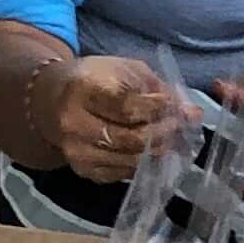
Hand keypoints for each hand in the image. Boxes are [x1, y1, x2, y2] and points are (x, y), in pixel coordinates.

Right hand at [35, 55, 177, 184]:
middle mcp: (73, 123)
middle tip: (182, 127)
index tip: (178, 107)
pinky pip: (122, 173)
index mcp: (82, 89)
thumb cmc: (95, 79)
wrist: (51, 101)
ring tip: (175, 140)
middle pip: (130, 138)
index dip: (156, 109)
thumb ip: (157, 87)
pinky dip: (143, 163)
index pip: (126, 105)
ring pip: (129, 159)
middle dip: (163, 134)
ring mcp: (76, 151)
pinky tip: (153, 152)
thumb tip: (192, 112)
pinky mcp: (82, 170)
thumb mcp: (123, 69)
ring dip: (159, 151)